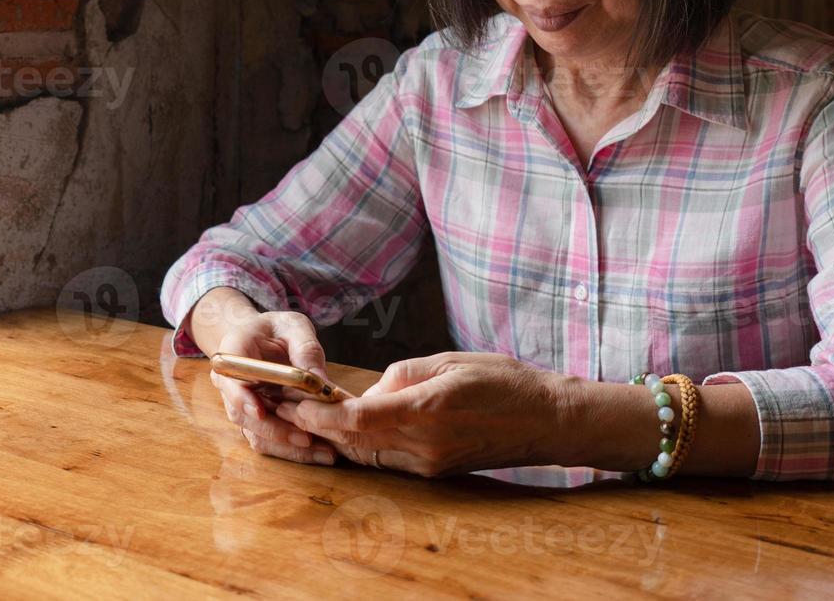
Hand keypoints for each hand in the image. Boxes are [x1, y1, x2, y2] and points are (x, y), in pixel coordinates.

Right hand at [207, 309, 340, 466]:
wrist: (262, 337)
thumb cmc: (276, 328)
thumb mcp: (293, 326)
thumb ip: (305, 348)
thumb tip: (320, 381)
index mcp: (232, 353)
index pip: (230, 379)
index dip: (242, 397)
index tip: (259, 410)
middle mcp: (229, 383)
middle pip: (242, 414)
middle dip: (275, 430)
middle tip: (307, 438)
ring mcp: (239, 405)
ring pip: (255, 433)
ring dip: (286, 446)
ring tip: (323, 452)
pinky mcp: (254, 420)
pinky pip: (267, 440)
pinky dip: (290, 449)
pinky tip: (318, 450)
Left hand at [275, 351, 570, 475]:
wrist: (546, 420)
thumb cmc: (502, 381)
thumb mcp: (448, 361)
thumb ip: (401, 375)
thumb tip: (369, 392)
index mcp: (425, 411)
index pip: (358, 420)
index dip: (320, 414)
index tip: (295, 403)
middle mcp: (424, 445)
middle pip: (355, 442)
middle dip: (318, 427)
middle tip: (287, 407)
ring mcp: (430, 463)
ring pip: (367, 455)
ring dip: (336, 439)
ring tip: (307, 417)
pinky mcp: (436, 471)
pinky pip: (387, 461)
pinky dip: (362, 446)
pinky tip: (346, 430)